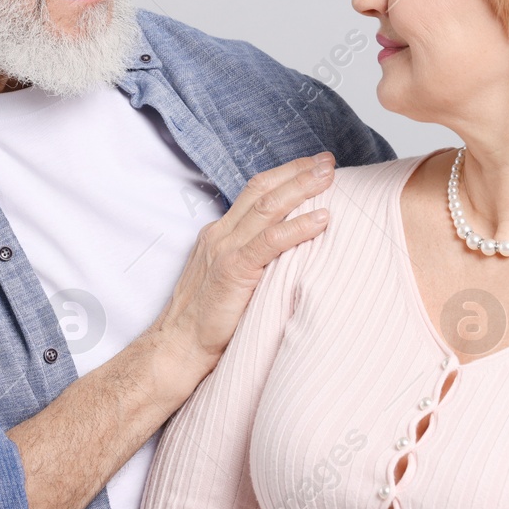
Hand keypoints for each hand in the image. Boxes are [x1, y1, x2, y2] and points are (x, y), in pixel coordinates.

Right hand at [154, 152, 335, 383]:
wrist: (179, 347)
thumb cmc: (207, 322)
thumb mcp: (229, 279)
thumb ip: (251, 260)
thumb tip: (289, 254)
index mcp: (219, 234)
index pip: (254, 192)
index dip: (284, 175)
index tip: (312, 166)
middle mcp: (220, 235)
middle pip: (262, 190)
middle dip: (297, 171)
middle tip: (328, 161)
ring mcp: (225, 250)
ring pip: (268, 207)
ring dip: (301, 188)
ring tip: (329, 177)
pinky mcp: (233, 271)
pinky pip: (270, 242)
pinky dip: (298, 227)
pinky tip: (322, 218)